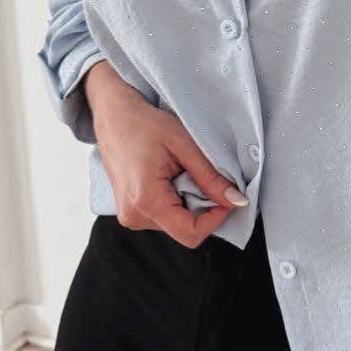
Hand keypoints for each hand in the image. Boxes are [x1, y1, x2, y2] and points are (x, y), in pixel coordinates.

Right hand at [88, 71, 246, 246]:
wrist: (114, 118)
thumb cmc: (145, 125)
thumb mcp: (185, 146)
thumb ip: (211, 178)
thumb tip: (236, 201)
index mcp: (145, 200)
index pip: (190, 233)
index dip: (216, 218)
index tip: (226, 196)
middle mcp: (134, 216)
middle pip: (185, 229)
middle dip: (203, 207)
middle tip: (200, 174)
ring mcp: (130, 216)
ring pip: (177, 224)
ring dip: (189, 202)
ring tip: (180, 172)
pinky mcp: (131, 212)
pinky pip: (165, 217)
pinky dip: (177, 201)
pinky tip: (171, 178)